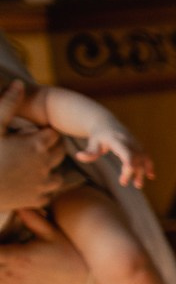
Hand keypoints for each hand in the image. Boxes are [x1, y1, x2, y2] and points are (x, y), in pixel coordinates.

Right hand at [0, 82, 62, 212]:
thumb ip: (8, 105)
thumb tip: (20, 84)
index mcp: (37, 145)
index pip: (54, 134)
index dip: (43, 132)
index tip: (29, 132)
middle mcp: (46, 165)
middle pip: (59, 152)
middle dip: (48, 147)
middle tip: (29, 146)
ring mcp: (43, 185)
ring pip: (57, 174)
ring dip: (47, 168)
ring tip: (28, 165)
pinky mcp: (37, 200)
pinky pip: (48, 193)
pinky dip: (41, 188)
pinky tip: (26, 182)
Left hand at [0, 209, 88, 283]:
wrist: (79, 280)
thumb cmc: (66, 253)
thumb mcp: (51, 232)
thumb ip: (31, 217)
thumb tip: (18, 204)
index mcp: (18, 256)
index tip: (0, 236)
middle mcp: (12, 272)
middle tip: (4, 243)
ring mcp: (13, 283)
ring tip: (6, 252)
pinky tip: (8, 263)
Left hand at [75, 121, 152, 187]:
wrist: (106, 123)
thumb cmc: (98, 135)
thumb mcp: (93, 142)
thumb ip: (89, 151)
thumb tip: (79, 156)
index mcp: (118, 140)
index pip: (127, 155)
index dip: (129, 167)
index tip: (124, 181)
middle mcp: (129, 141)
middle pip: (136, 159)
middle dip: (133, 173)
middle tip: (123, 183)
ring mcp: (136, 143)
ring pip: (143, 159)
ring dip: (142, 172)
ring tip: (138, 186)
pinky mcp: (139, 146)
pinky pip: (147, 157)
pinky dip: (149, 166)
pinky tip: (151, 176)